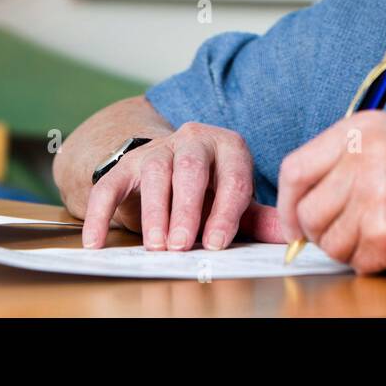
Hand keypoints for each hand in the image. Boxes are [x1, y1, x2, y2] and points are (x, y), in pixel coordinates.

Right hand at [81, 122, 284, 249]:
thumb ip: (257, 218)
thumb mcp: (235, 199)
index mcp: (228, 147)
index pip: (233, 176)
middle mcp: (194, 140)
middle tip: (184, 244)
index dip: (226, 210)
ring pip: (155, 172)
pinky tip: (95, 242)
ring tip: (157, 245)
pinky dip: (100, 213)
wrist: (167, 168)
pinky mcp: (125, 164)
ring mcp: (157, 149)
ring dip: (155, 212)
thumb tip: (289, 237)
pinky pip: (109, 184)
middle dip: (188, 209)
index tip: (219, 242)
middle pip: (191, 169)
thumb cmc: (210, 189)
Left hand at [276, 110, 385, 273]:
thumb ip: (341, 162)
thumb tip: (294, 202)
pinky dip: (371, 262)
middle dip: (320, 231)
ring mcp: (375, 195)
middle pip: (307, 210)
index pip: (295, 168)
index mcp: (363, 129)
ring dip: (348, 248)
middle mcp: (365, 157)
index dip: (288, 202)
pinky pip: (353, 261)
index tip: (294, 220)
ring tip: (381, 232)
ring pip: (327, 241)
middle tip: (349, 230)